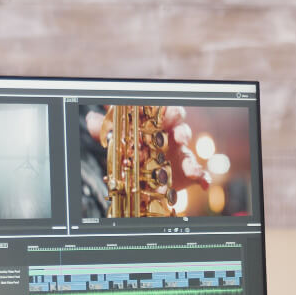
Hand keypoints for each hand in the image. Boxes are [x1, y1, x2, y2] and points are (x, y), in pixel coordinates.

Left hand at [85, 106, 209, 191]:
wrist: (143, 173)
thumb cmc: (135, 148)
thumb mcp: (118, 138)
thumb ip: (106, 128)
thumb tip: (91, 119)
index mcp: (158, 125)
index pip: (166, 112)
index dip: (169, 111)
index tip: (167, 113)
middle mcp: (171, 138)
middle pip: (181, 130)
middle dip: (182, 131)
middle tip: (178, 137)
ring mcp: (180, 156)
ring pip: (190, 155)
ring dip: (191, 161)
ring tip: (190, 168)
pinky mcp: (186, 174)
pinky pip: (199, 174)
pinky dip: (203, 177)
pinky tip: (204, 183)